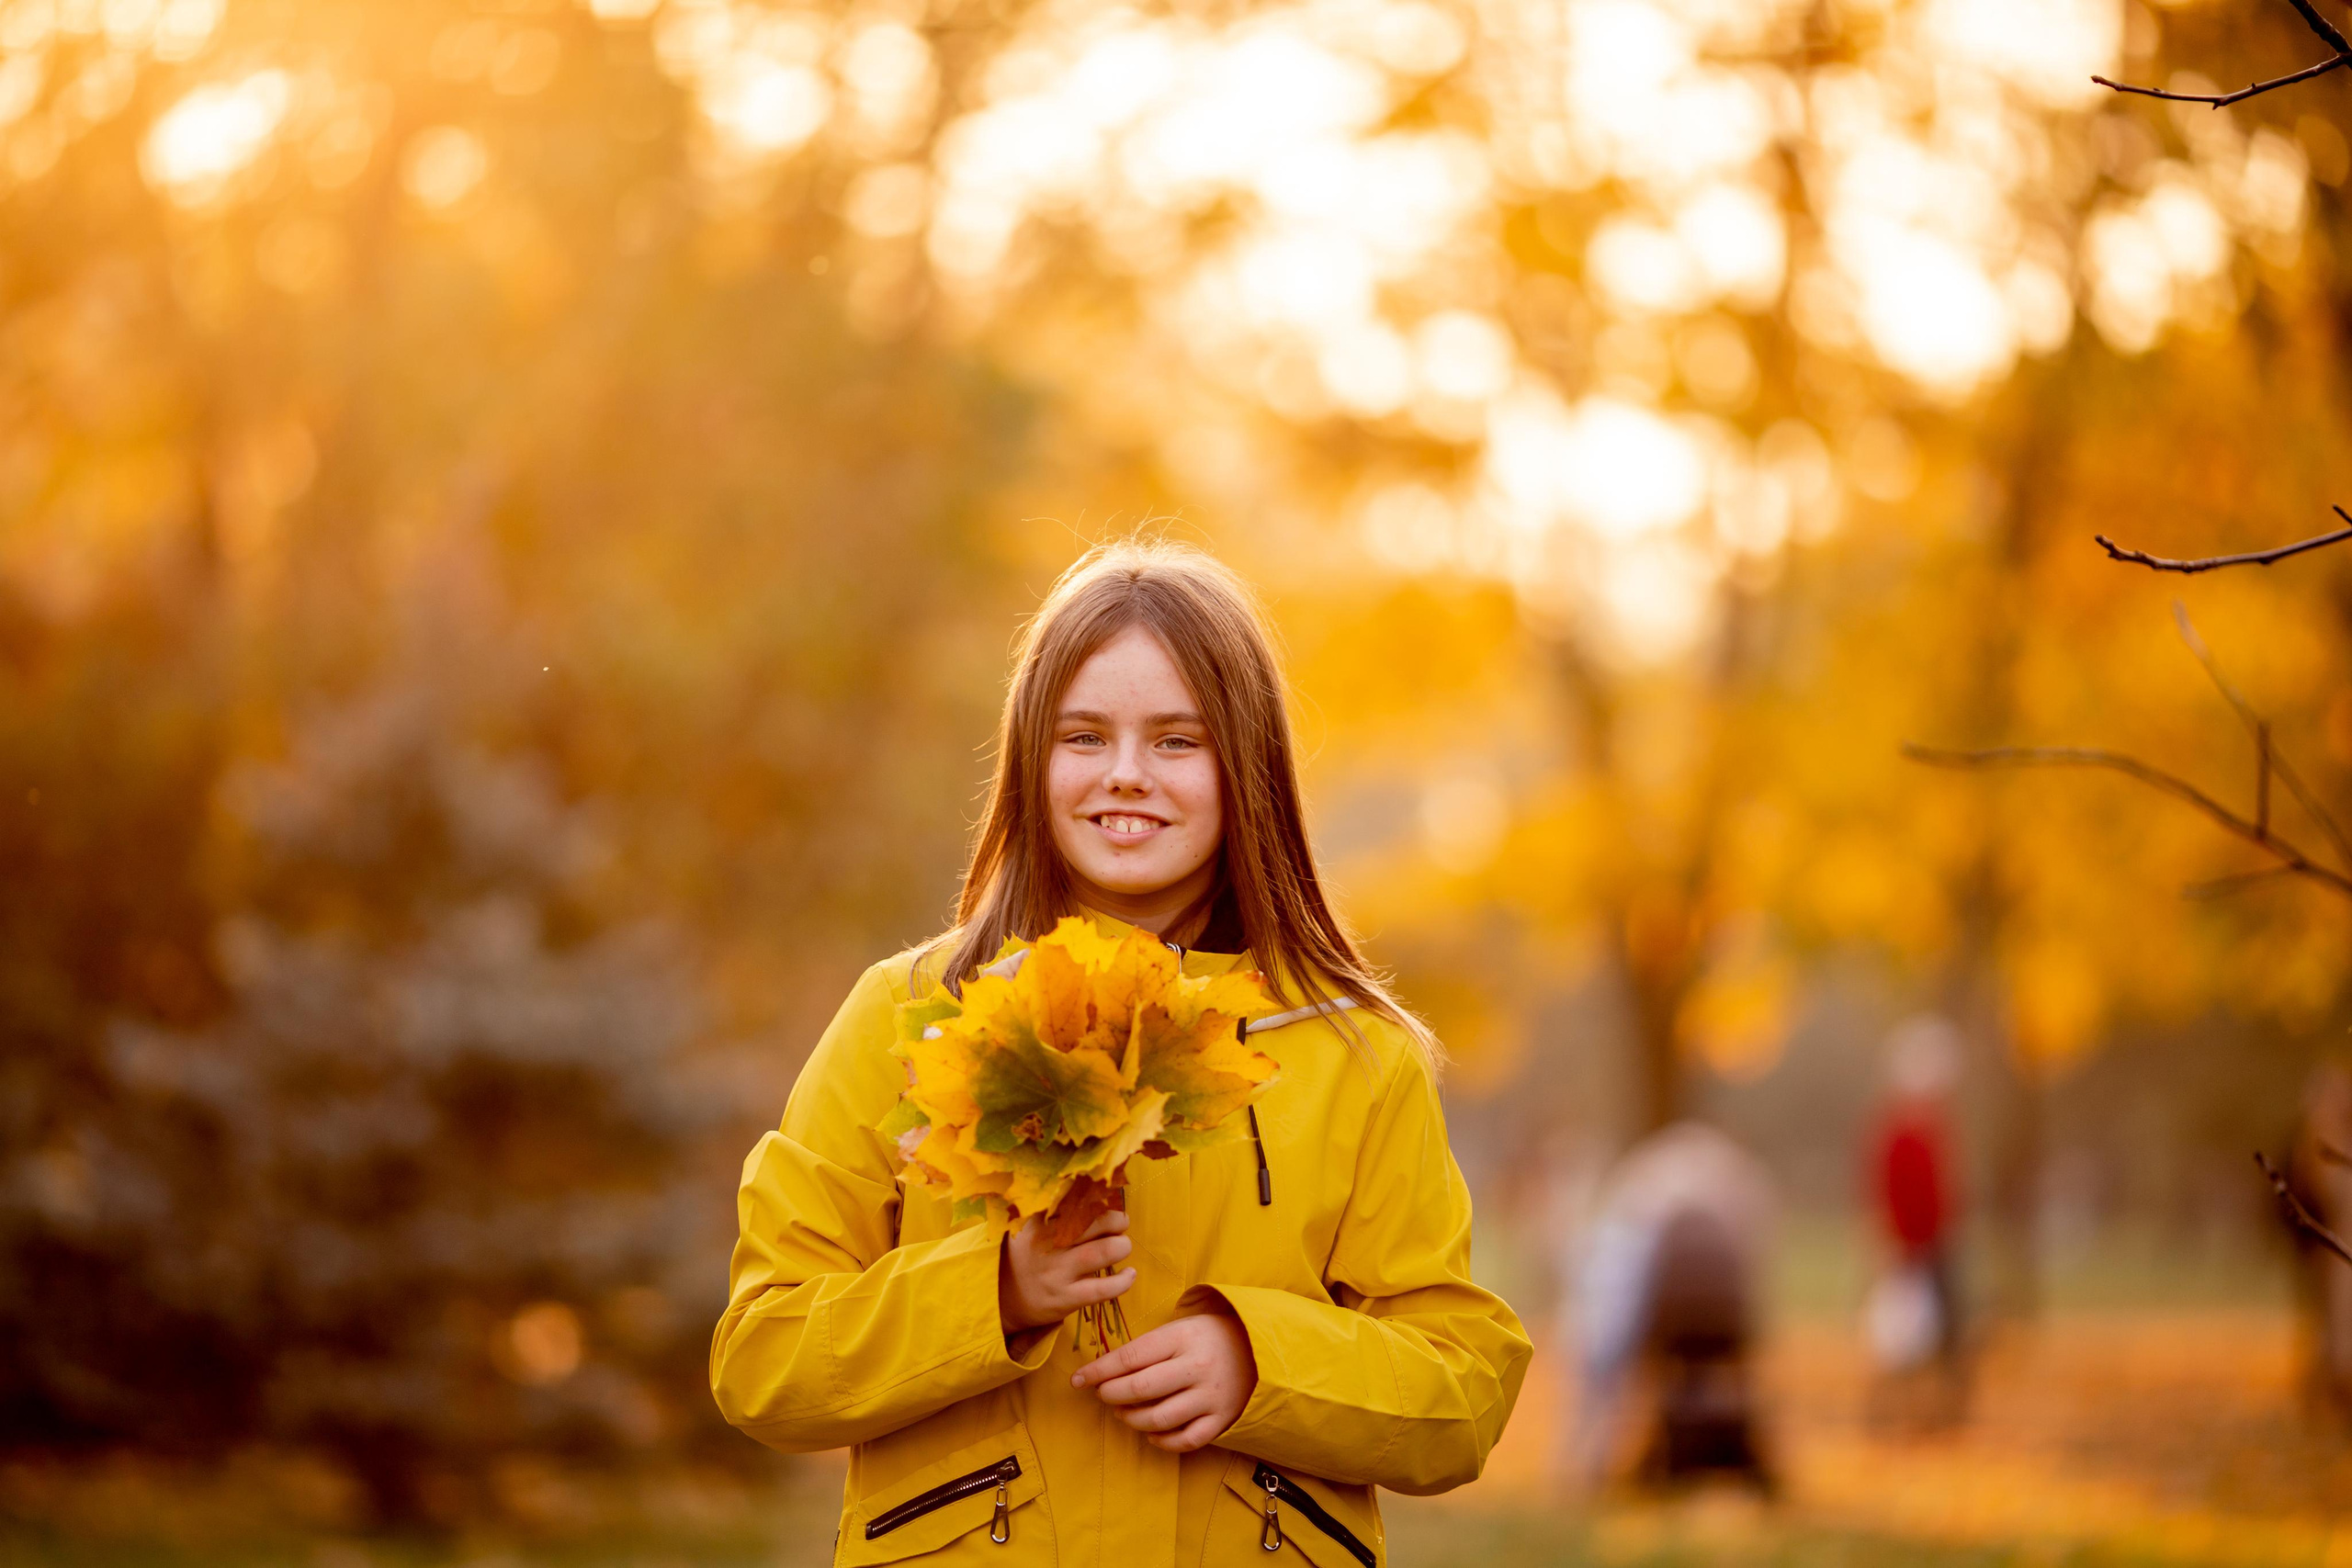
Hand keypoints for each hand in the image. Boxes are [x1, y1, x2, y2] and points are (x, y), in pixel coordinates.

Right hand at [1000, 1209, 1132, 1338]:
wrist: (1001, 1296)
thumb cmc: (1027, 1254)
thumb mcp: (1032, 1226)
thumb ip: (1059, 1210)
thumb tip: (1099, 1192)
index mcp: (1041, 1220)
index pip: (1078, 1199)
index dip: (1100, 1198)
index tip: (1108, 1200)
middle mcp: (1048, 1243)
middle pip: (1098, 1222)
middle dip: (1117, 1221)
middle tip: (1119, 1225)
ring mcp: (1057, 1272)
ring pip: (1104, 1252)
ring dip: (1122, 1246)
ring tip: (1122, 1246)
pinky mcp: (1065, 1298)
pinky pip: (1103, 1289)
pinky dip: (1123, 1281)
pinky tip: (1129, 1275)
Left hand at [1070, 1310, 1256, 1452]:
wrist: (1261, 1349)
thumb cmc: (1210, 1336)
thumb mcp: (1181, 1327)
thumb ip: (1149, 1346)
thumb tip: (1105, 1369)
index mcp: (1183, 1337)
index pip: (1131, 1356)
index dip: (1099, 1370)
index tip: (1078, 1379)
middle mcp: (1197, 1367)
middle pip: (1141, 1388)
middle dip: (1111, 1395)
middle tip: (1101, 1395)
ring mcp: (1211, 1396)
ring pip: (1159, 1418)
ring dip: (1131, 1419)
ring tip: (1123, 1412)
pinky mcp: (1221, 1419)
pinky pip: (1185, 1440)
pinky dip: (1162, 1441)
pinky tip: (1152, 1433)